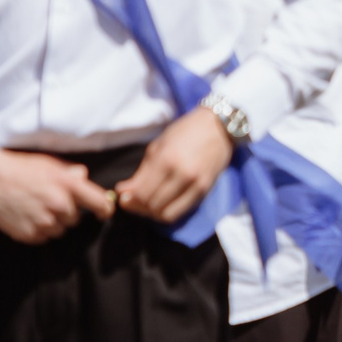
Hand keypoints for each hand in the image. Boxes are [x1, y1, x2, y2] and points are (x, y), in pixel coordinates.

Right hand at [0, 150, 117, 244]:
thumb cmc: (20, 169)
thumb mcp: (49, 164)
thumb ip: (71, 172)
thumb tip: (84, 178)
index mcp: (68, 185)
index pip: (100, 203)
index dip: (105, 209)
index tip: (104, 212)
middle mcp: (60, 205)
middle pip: (76, 219)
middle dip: (67, 212)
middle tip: (48, 200)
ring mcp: (44, 222)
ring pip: (60, 230)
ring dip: (53, 222)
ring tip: (35, 207)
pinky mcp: (30, 234)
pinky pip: (43, 236)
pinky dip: (38, 229)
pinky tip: (26, 215)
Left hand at [116, 107, 234, 223]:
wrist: (219, 127)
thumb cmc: (185, 131)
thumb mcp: (158, 146)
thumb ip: (141, 172)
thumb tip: (122, 191)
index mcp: (166, 159)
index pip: (142, 193)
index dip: (129, 200)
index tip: (123, 197)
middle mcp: (182, 174)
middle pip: (153, 205)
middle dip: (139, 207)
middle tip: (133, 202)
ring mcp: (195, 184)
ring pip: (167, 214)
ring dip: (153, 213)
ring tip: (147, 205)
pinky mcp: (205, 190)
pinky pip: (182, 211)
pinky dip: (168, 212)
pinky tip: (163, 204)